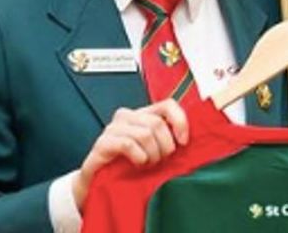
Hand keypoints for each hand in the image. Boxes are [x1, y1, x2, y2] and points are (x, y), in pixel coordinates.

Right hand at [72, 100, 189, 208]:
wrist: (99, 182)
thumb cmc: (129, 165)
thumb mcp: (153, 150)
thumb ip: (168, 140)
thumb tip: (188, 140)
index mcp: (142, 114)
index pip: (168, 105)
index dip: (180, 121)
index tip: (183, 142)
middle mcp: (127, 116)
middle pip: (157, 123)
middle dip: (165, 147)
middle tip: (161, 161)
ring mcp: (113, 128)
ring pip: (145, 134)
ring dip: (152, 155)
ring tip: (148, 164)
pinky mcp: (103, 143)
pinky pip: (128, 144)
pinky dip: (138, 157)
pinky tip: (138, 164)